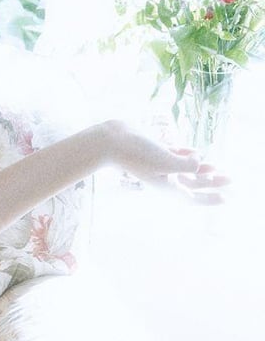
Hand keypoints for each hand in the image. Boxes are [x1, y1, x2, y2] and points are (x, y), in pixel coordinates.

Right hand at [103, 121, 230, 203]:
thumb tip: (200, 161)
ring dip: (201, 169)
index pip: (192, 196)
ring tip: (216, 167)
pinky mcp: (155, 151)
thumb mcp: (167, 161)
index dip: (210, 198)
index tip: (226, 199)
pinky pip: (175, 155)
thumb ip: (188, 164)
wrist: (111, 141)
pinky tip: (196, 152)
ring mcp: (159, 164)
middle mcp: (163, 177)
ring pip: (185, 169)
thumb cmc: (137, 153)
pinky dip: (187, 155)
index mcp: (166, 185)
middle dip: (211, 182)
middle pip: (192, 183)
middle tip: (229, 180)